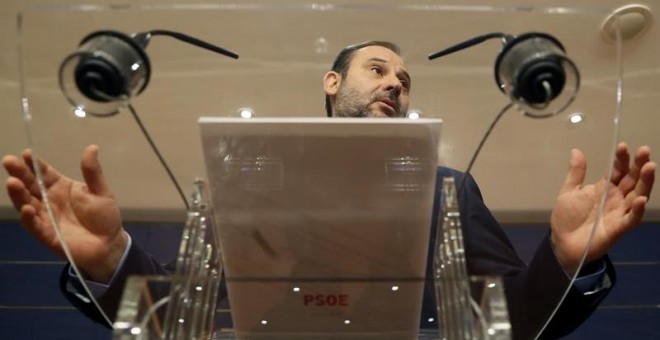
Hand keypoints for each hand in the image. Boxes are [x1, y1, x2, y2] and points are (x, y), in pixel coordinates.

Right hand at [3, 145, 126, 282]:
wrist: (109, 243)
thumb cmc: (104, 216)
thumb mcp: (101, 191)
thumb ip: (93, 172)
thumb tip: (92, 147)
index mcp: (60, 187)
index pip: (44, 173)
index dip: (35, 164)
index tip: (26, 153)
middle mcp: (49, 200)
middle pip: (30, 185)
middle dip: (19, 174)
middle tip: (8, 161)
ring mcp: (46, 217)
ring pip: (27, 204)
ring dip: (18, 194)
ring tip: (12, 182)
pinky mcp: (48, 235)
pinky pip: (35, 226)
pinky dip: (29, 218)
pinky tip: (26, 208)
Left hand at [550, 143, 655, 275]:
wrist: (562, 242)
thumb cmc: (567, 217)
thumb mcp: (568, 192)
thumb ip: (576, 173)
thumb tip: (576, 150)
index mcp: (605, 188)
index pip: (619, 170)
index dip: (622, 159)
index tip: (622, 146)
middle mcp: (617, 198)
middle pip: (633, 179)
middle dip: (639, 165)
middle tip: (645, 151)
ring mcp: (619, 212)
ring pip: (638, 195)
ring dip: (645, 182)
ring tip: (650, 167)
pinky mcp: (618, 227)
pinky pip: (632, 218)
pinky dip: (638, 210)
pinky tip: (641, 199)